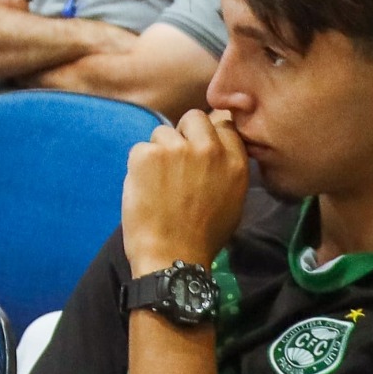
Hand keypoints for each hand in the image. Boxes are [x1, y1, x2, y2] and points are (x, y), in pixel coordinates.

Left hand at [123, 109, 252, 268]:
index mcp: (234, 161)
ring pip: (162, 133)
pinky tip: (144, 188)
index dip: (208, 134)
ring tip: (158, 182)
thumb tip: (217, 147)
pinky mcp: (147, 154)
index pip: (223, 124)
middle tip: (175, 160)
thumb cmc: (204, 236)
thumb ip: (227, 168)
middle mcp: (209, 149)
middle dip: (184, 133)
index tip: (199, 147)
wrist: (173, 256)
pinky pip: (140, 149)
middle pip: (194, 117)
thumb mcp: (233, 200)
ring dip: (159, 151)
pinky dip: (139, 166)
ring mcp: (177, 149)